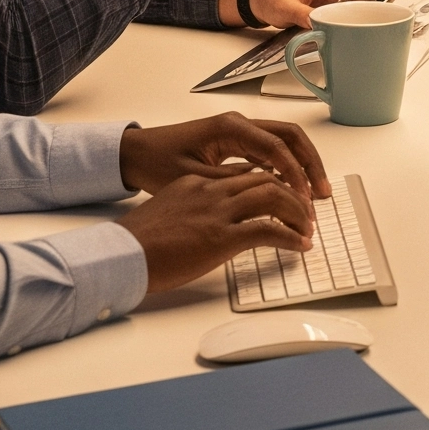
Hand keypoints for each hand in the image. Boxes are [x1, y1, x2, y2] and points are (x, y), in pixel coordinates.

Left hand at [118, 110, 329, 200]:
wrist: (136, 154)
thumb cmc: (158, 163)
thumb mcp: (195, 179)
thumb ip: (232, 184)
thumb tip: (268, 192)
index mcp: (231, 128)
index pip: (277, 147)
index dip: (295, 174)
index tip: (305, 199)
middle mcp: (240, 124)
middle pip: (290, 136)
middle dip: (311, 164)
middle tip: (322, 193)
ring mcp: (240, 131)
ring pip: (285, 142)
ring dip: (302, 164)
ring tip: (314, 193)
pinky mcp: (237, 142)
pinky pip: (272, 150)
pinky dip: (288, 167)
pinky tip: (292, 188)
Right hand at [119, 172, 316, 294]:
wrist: (120, 255)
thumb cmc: (138, 242)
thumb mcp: (169, 212)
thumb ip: (194, 208)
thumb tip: (211, 221)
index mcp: (197, 183)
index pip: (246, 174)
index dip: (272, 185)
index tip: (285, 197)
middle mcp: (211, 191)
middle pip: (267, 180)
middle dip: (293, 194)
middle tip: (306, 212)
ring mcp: (218, 212)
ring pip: (274, 198)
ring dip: (298, 213)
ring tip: (308, 228)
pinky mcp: (221, 237)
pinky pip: (269, 231)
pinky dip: (291, 237)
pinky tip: (300, 246)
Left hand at [229, 0, 358, 29]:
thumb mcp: (286, 8)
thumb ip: (303, 15)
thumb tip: (319, 25)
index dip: (358, 9)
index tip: (359, 24)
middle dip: (358, 16)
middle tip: (356, 33)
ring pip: (354, 6)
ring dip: (353, 20)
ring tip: (351, 34)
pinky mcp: (331, 2)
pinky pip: (345, 11)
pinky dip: (345, 21)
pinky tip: (343, 31)